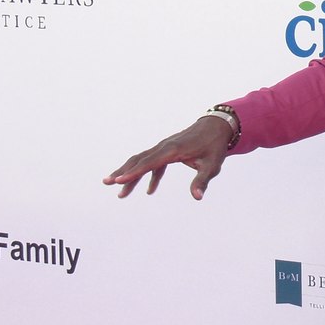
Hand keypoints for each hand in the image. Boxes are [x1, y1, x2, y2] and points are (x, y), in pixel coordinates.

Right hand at [103, 116, 232, 199]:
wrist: (217, 126)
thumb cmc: (215, 146)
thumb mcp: (212, 165)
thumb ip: (202, 180)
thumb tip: (197, 197)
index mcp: (173, 149)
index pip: (150, 162)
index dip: (134, 173)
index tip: (118, 181)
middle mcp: (165, 146)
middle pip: (140, 160)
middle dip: (123, 173)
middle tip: (107, 183)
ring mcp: (165, 147)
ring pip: (143, 160)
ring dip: (130, 174)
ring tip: (119, 191)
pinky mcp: (168, 149)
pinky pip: (153, 162)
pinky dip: (148, 175)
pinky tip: (149, 191)